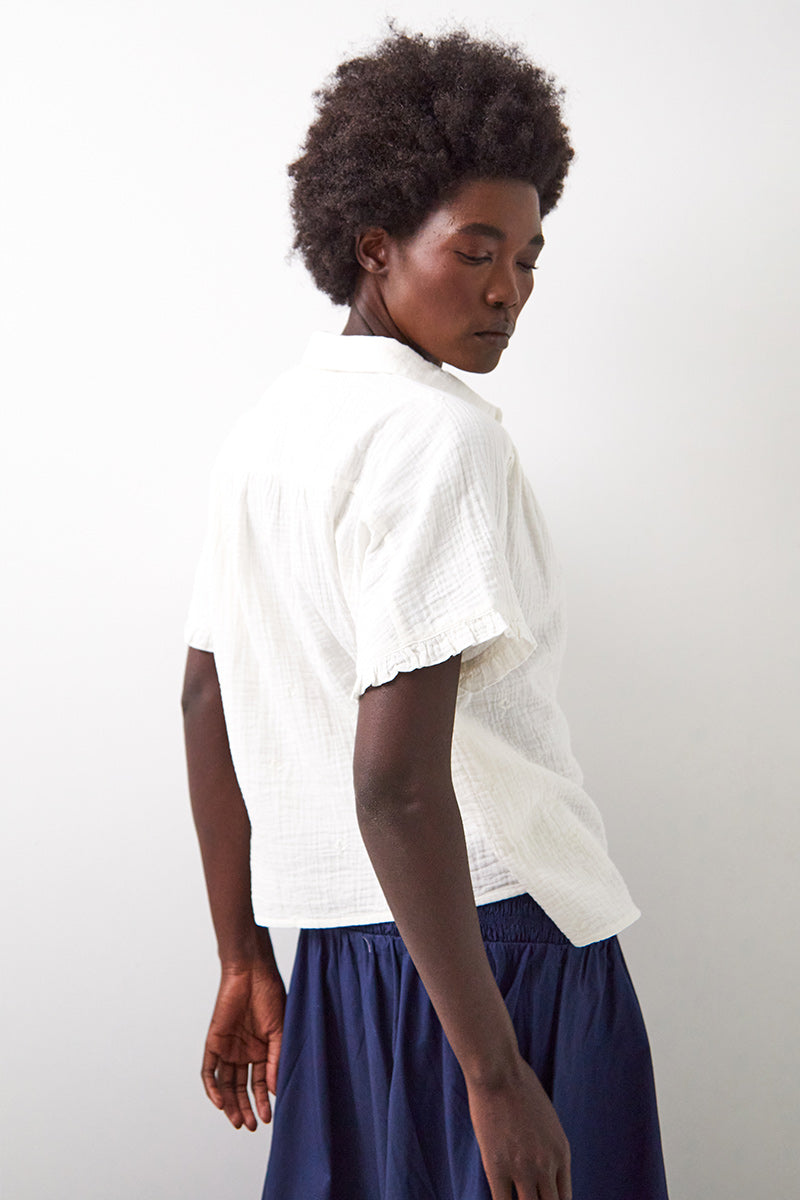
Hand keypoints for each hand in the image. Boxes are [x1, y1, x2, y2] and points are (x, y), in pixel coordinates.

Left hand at [201, 963, 285, 1130]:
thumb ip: (276, 1060)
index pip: (260, 1083)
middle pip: (241, 1087)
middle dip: (246, 1107)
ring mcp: (228, 1048)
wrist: (251, 973)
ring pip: (226, 1083)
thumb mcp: (280, 1032)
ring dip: (231, 1103)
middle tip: (250, 1125)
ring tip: (238, 1120)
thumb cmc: (270, 995)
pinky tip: (221, 1103)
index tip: (268, 1118)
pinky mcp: (214, 1042)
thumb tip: (275, 1090)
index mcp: (262, 1050)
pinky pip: (209, 1070)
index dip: (263, 1101)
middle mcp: (244, 1052)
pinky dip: (212, 1088)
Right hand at [466, 1055, 571, 1199]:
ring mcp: (522, 1168)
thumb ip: (547, 1145)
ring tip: (515, 1197)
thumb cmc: (520, 1087)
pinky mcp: (497, 1167)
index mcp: (562, 1152)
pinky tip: (500, 1198)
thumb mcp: (546, 1119)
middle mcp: (547, 1165)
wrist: (500, 1071)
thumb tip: (541, 1165)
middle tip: (530, 1199)